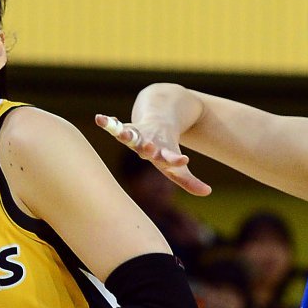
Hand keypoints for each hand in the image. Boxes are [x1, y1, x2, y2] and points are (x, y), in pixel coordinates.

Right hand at [95, 114, 211, 196]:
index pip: (170, 158)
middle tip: (149, 148)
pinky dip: (108, 122)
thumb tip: (208, 192)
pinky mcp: (126, 127)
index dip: (176, 161)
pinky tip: (99, 118)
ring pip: (131, 134)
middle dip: (148, 148)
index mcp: (163, 153)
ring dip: (126, 134)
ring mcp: (138, 134)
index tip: (184, 161)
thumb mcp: (176, 166)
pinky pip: (115, 125)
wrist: (163, 114)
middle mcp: (150, 143)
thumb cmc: (166, 150)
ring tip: (121, 133)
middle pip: (148, 147)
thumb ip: (189, 181)